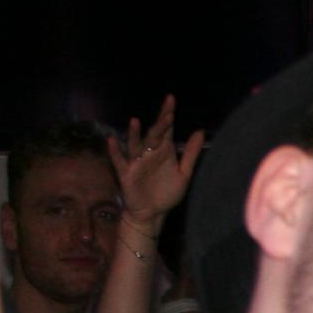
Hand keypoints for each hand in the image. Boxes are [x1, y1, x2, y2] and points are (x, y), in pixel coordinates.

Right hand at [113, 95, 204, 235]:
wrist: (153, 214)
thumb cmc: (167, 192)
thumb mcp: (184, 174)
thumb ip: (191, 153)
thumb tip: (200, 130)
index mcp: (164, 150)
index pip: (166, 129)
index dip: (168, 115)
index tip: (171, 99)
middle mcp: (149, 152)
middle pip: (153, 134)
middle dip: (159, 124)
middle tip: (166, 112)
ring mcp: (136, 162)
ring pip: (134, 144)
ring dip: (134, 133)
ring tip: (135, 121)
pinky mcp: (126, 173)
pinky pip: (119, 161)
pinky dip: (115, 151)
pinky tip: (112, 141)